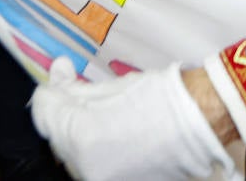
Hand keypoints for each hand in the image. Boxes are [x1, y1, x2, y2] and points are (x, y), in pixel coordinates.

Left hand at [31, 57, 236, 180]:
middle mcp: (86, 169)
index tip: (54, 82)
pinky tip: (110, 132)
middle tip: (72, 91)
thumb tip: (56, 76)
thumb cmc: (161, 99)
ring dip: (77, 134)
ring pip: (73, 156)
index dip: (47, 95)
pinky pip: (93, 167)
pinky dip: (94, 150)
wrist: (200, 122)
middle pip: (58, 138)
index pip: (45, 116)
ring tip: (97, 112)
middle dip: (63, 115)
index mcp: (82, 139)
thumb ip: (73, 87)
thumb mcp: (109, 87)